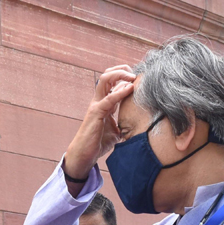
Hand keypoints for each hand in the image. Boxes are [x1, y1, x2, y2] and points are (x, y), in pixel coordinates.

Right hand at [63, 65, 135, 179]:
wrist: (84, 154)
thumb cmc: (98, 143)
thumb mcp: (116, 131)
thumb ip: (124, 123)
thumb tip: (138, 125)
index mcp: (104, 103)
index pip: (113, 82)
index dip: (125, 76)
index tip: (139, 77)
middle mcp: (99, 100)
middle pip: (107, 75)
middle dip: (121, 70)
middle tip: (135, 73)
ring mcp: (96, 105)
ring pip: (105, 80)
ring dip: (120, 75)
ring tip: (133, 77)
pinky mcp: (96, 112)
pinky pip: (109, 98)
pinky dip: (120, 92)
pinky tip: (130, 88)